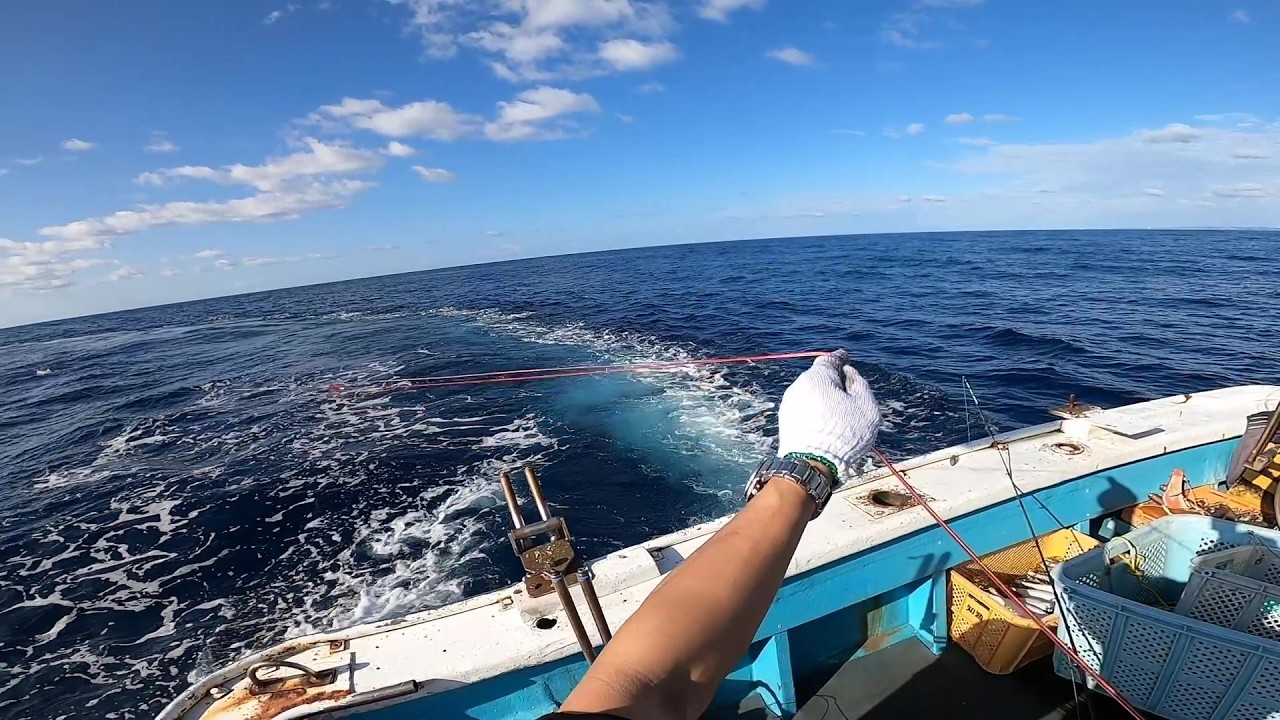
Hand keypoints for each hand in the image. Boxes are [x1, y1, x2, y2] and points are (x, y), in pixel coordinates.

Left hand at [777, 350, 880, 485]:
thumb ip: (859, 383)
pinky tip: (825, 427)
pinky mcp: (785, 421)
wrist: (811, 464)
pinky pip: (804, 410)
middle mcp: (798, 386)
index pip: (829, 360)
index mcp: (817, 377)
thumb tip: (847, 373)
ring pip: (810, 395)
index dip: (840, 360)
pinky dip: (815, 413)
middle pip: (819, 378)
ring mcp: (788, 404)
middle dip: (832, 383)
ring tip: (838, 418)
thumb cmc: (843, 434)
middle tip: (848, 397)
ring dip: (823, 400)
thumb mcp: (865, 405)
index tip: (846, 359)